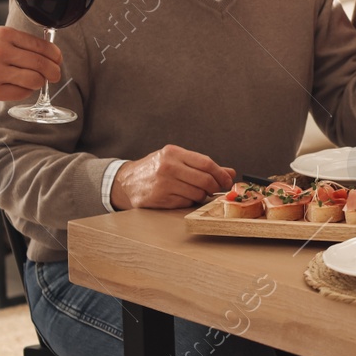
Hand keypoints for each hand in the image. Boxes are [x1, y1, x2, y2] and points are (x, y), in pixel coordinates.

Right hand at [0, 27, 61, 102]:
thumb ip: (19, 43)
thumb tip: (50, 55)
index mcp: (4, 35)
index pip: (43, 47)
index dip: (56, 56)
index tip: (58, 61)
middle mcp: (0, 52)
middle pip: (42, 65)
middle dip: (54, 72)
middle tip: (55, 75)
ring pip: (34, 80)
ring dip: (40, 82)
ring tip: (36, 81)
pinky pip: (20, 93)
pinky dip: (25, 91)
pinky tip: (19, 87)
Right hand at [110, 144, 235, 209]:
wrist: (126, 181)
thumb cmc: (155, 168)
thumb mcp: (176, 159)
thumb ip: (203, 165)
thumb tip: (230, 172)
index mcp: (173, 153)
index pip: (206, 163)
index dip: (221, 173)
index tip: (227, 180)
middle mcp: (168, 167)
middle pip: (204, 180)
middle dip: (215, 187)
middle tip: (216, 189)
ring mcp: (162, 184)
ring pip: (197, 194)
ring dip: (202, 196)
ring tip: (196, 192)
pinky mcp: (159, 199)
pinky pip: (185, 203)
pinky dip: (189, 202)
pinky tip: (182, 197)